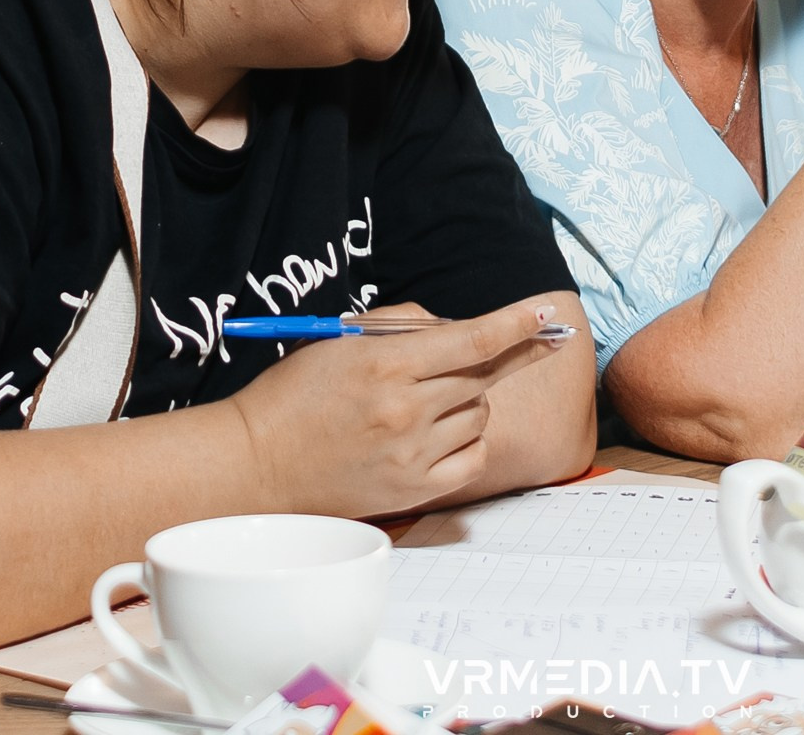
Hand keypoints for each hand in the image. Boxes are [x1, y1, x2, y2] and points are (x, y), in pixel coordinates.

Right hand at [229, 298, 566, 517]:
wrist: (258, 463)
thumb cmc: (294, 395)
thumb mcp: (340, 341)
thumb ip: (403, 326)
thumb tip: (458, 328)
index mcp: (386, 364)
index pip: (472, 339)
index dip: (516, 324)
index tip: (546, 313)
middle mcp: (405, 409)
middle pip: (484, 376)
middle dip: (509, 356)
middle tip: (531, 342)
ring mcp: (411, 453)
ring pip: (480, 415)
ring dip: (470, 399)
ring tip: (428, 400)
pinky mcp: (412, 490)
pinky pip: (473, 457)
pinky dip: (469, 440)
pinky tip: (442, 432)